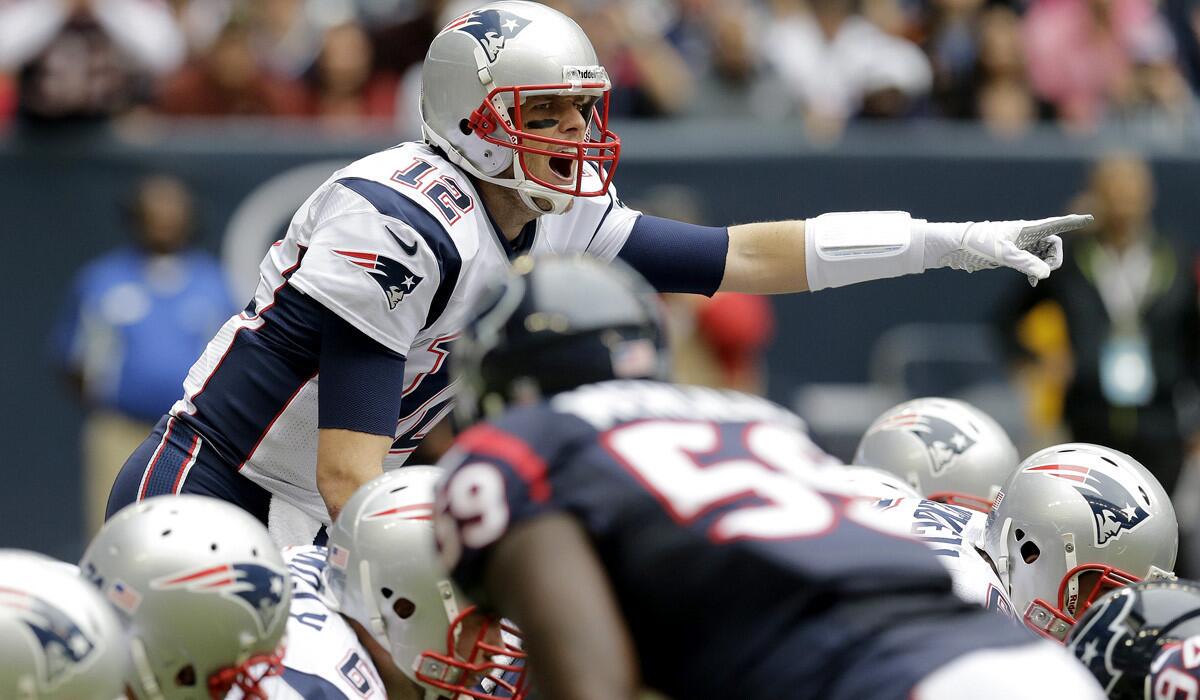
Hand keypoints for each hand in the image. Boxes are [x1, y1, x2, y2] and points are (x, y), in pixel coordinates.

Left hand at [922, 214, 1091, 285]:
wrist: (957, 248)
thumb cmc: (979, 243)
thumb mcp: (1004, 254)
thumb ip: (1025, 263)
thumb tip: (1046, 274)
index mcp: (1027, 229)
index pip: (1056, 225)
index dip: (1073, 223)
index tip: (1090, 218)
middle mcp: (1026, 235)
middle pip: (1053, 245)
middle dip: (1054, 258)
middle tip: (1046, 270)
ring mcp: (1020, 246)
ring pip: (1043, 256)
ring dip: (1044, 266)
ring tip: (1036, 278)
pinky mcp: (1011, 256)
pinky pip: (1032, 263)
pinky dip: (1035, 271)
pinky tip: (1032, 280)